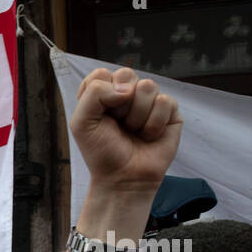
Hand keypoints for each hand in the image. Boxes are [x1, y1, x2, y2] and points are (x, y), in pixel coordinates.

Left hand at [69, 67, 181, 193]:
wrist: (123, 178)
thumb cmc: (101, 152)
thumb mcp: (81, 123)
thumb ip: (93, 93)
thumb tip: (127, 88)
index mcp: (103, 94)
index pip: (101, 73)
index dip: (100, 93)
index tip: (99, 116)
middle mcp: (126, 94)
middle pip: (126, 74)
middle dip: (119, 104)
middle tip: (118, 124)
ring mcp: (149, 101)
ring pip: (148, 86)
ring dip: (137, 116)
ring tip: (133, 132)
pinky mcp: (169, 111)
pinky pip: (165, 101)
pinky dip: (153, 124)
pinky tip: (149, 136)